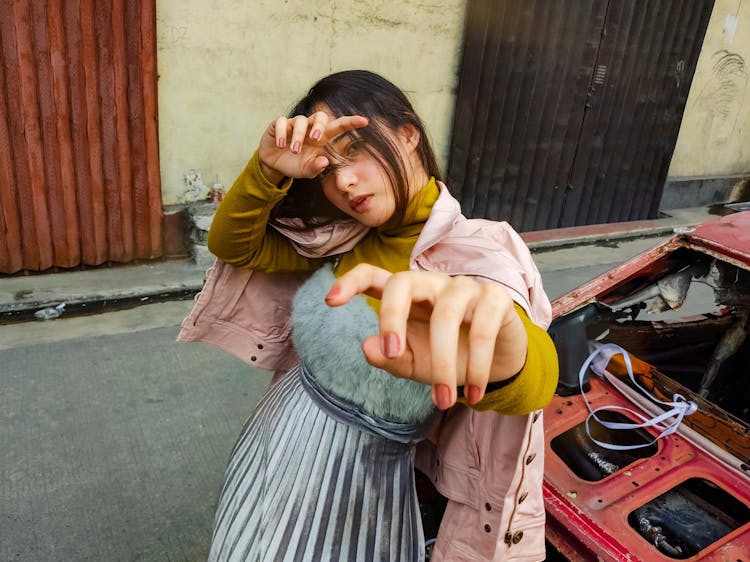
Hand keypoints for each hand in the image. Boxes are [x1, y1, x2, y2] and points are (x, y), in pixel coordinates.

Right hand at [258, 111, 368, 183]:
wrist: (273, 165)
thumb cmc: (294, 165)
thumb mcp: (305, 171)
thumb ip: (315, 168)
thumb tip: (324, 162)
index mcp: (320, 138)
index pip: (337, 127)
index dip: (350, 123)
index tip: (365, 121)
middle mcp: (308, 128)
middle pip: (320, 116)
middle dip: (319, 125)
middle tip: (315, 139)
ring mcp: (293, 124)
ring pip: (300, 120)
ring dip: (298, 136)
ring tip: (293, 151)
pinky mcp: (278, 125)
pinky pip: (282, 122)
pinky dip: (283, 134)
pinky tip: (281, 145)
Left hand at [324, 264, 528, 409]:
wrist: (499, 366)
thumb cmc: (450, 359)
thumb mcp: (415, 364)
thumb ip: (390, 358)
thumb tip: (367, 347)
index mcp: (406, 297)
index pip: (374, 276)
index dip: (351, 282)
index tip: (330, 301)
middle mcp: (431, 284)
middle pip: (403, 281)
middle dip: (392, 316)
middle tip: (393, 354)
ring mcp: (463, 287)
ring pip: (446, 314)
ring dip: (443, 362)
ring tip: (442, 401)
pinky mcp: (495, 299)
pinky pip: (482, 328)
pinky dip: (478, 366)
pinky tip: (472, 394)